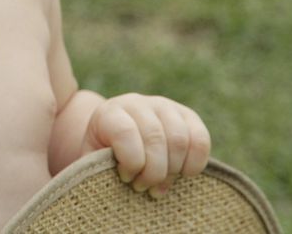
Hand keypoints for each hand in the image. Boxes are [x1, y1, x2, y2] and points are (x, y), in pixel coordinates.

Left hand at [81, 93, 209, 197]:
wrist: (116, 139)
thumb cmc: (102, 157)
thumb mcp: (91, 161)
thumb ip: (95, 169)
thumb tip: (102, 186)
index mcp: (110, 113)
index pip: (125, 133)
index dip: (130, 162)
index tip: (126, 178)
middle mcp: (137, 103)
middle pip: (156, 138)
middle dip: (153, 173)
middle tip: (143, 188)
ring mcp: (164, 106)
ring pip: (180, 139)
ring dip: (173, 171)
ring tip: (159, 185)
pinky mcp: (187, 116)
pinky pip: (201, 139)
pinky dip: (195, 163)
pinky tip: (182, 175)